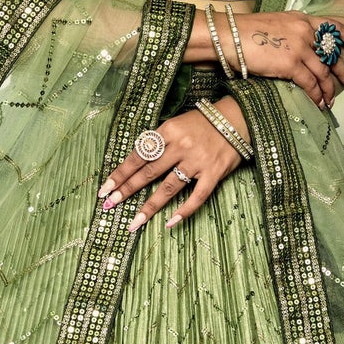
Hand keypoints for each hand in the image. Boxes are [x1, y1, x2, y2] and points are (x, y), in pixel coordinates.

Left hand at [97, 104, 249, 233]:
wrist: (237, 119)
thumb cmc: (202, 123)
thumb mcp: (176, 124)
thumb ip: (159, 142)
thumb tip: (135, 162)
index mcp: (168, 131)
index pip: (138, 155)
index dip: (120, 173)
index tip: (105, 187)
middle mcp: (181, 146)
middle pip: (149, 172)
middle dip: (127, 189)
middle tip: (111, 203)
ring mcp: (198, 161)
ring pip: (169, 187)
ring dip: (150, 206)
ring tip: (135, 222)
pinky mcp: (214, 173)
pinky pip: (197, 196)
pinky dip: (184, 211)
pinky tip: (170, 223)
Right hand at [186, 6, 343, 109]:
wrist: (228, 35)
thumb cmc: (245, 32)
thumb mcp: (276, 24)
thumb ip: (293, 32)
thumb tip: (302, 47)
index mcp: (303, 20)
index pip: (336, 27)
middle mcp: (305, 31)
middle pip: (333, 55)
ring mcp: (299, 47)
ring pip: (323, 73)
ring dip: (328, 90)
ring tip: (329, 102)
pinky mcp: (290, 64)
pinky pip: (310, 84)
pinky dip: (316, 95)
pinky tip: (318, 104)